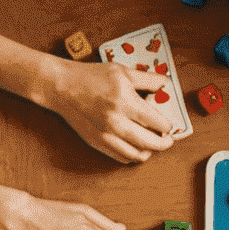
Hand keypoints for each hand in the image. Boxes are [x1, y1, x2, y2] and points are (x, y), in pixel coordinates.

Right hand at [43, 59, 175, 163]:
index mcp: (125, 101)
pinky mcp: (98, 142)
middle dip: (165, 142)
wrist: (60, 86)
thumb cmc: (91, 76)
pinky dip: (133, 155)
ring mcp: (106, 135)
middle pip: (153, 144)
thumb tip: (167, 85)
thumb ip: (148, 79)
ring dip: (150, 151)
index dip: (168, 125)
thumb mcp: (122, 71)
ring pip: (139, 155)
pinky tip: (135, 145)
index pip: (159, 123)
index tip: (168, 123)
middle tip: (167, 138)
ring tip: (151, 142)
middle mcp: (117, 121)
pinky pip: (123, 158)